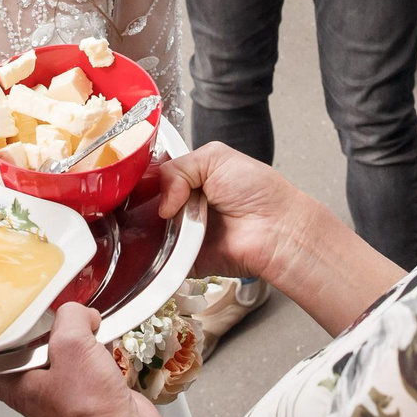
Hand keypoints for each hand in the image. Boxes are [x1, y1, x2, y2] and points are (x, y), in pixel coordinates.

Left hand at [0, 303, 166, 416]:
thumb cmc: (90, 414)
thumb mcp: (72, 348)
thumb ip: (70, 318)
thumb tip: (79, 313)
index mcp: (13, 384)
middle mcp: (32, 388)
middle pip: (18, 350)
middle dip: (28, 326)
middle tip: (33, 306)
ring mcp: (60, 389)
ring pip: (55, 350)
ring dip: (70, 333)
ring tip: (82, 321)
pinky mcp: (87, 389)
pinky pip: (85, 357)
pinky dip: (94, 345)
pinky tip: (103, 337)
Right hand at [150, 142, 325, 283]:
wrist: (276, 229)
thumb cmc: (259, 192)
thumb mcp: (215, 157)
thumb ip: (177, 167)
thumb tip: (161, 200)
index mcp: (189, 179)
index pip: (154, 177)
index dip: (145, 178)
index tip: (139, 179)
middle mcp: (183, 206)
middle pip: (147, 203)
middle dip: (146, 201)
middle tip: (163, 200)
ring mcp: (182, 233)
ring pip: (149, 230)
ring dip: (157, 224)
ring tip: (177, 218)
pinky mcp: (183, 259)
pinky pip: (160, 257)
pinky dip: (162, 250)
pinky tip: (175, 239)